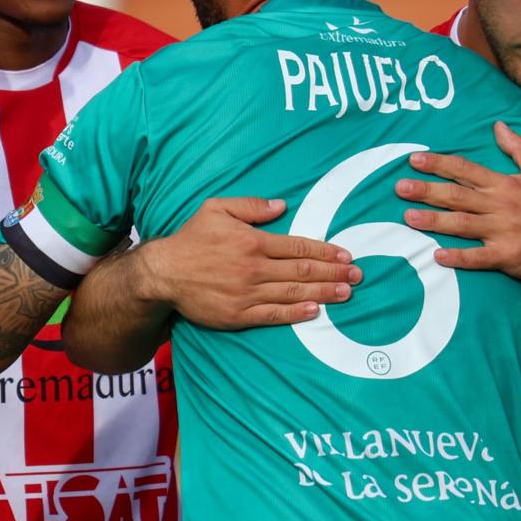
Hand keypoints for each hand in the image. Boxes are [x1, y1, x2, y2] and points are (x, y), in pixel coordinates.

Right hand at [133, 196, 361, 328]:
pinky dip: (296, 313)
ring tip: (346, 294)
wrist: (162, 274)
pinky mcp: (238, 314)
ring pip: (293, 293)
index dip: (326, 252)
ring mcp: (247, 293)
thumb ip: (250, 206)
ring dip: (323, 293)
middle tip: (357, 276)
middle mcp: (254, 268)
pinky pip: (273, 314)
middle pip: (302, 271)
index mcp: (253, 241)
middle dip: (334, 273)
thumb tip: (281, 205)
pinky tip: (315, 311)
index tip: (346, 255)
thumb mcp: (217, 209)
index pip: (298, 247)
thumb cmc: (191, 239)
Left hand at [395, 121, 520, 279]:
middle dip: (427, 190)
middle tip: (400, 188)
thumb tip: (498, 125)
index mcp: (505, 184)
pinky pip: (479, 257)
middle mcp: (501, 205)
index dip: (439, 164)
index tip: (415, 160)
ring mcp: (503, 231)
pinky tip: (437, 256)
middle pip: (458, 196)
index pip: (466, 170)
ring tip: (408, 217)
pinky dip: (459, 257)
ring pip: (463, 224)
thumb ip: (517, 147)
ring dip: (434, 220)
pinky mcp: (508, 256)